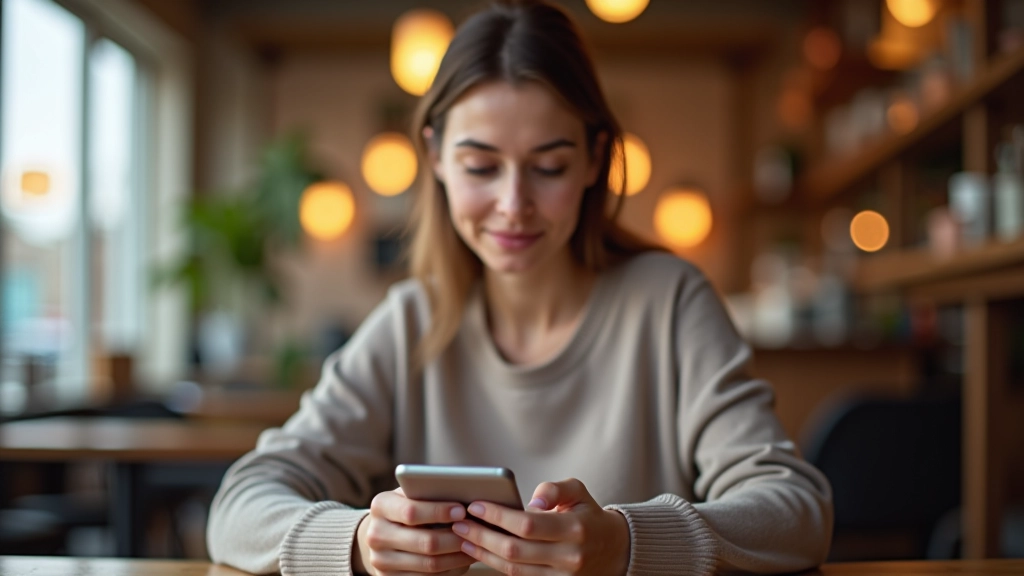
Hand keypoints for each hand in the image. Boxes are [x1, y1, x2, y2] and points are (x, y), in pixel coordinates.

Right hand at [354, 487, 476, 574]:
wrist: (381, 532)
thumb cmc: (405, 506)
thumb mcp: (410, 494)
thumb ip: (428, 492)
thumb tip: (465, 496)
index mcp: (381, 506)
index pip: (412, 512)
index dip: (439, 512)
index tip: (462, 510)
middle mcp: (376, 535)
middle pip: (425, 542)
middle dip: (455, 537)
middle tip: (475, 531)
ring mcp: (380, 560)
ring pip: (429, 564)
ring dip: (457, 556)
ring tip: (474, 545)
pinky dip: (450, 570)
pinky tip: (462, 560)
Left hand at [451, 478, 629, 574]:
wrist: (613, 550)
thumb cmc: (588, 515)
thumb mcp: (578, 491)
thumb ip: (554, 489)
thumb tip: (532, 502)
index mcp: (574, 530)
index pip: (527, 525)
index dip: (497, 516)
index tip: (475, 506)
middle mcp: (569, 557)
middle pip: (515, 550)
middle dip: (482, 536)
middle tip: (459, 523)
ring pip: (513, 569)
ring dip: (483, 554)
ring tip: (463, 538)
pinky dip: (496, 565)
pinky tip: (481, 552)